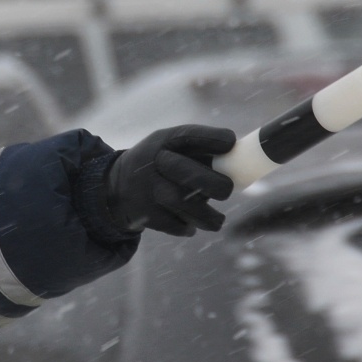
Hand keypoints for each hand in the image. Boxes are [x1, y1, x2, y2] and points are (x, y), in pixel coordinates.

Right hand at [106, 124, 235, 236]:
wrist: (116, 188)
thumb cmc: (161, 165)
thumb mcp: (171, 148)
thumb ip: (201, 152)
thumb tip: (245, 162)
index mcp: (164, 141)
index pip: (188, 135)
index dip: (211, 137)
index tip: (232, 141)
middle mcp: (154, 163)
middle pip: (187, 173)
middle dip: (214, 183)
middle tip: (227, 191)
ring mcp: (148, 190)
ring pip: (184, 205)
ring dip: (207, 216)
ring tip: (218, 220)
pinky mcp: (146, 214)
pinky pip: (176, 224)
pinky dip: (188, 226)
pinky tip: (190, 223)